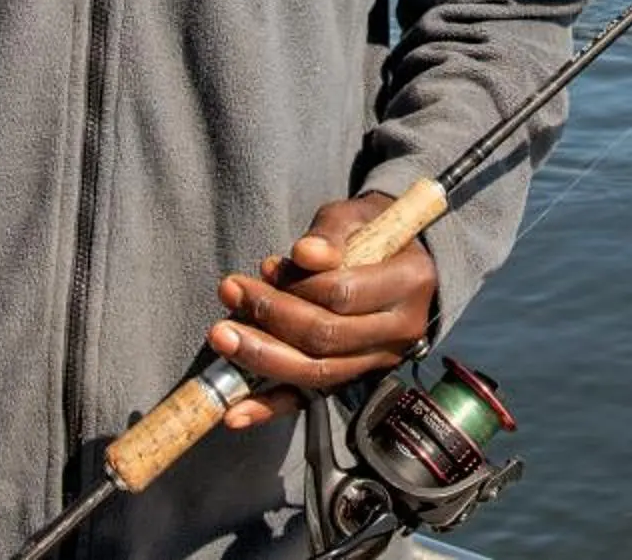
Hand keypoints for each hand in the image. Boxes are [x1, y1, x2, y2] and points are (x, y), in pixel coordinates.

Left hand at [208, 191, 437, 427]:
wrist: (394, 259)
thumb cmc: (370, 232)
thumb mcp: (355, 216)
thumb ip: (330, 233)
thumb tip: (304, 254)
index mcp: (409, 283)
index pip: (343, 294)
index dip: (298, 285)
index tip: (266, 267)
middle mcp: (400, 331)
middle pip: (327, 338)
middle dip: (270, 318)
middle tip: (229, 293)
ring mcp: (379, 361)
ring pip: (316, 373)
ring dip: (261, 358)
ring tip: (222, 335)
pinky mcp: (355, 379)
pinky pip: (311, 399)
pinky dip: (271, 407)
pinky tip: (235, 414)